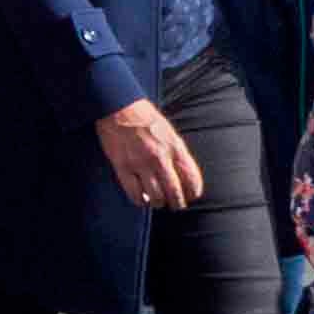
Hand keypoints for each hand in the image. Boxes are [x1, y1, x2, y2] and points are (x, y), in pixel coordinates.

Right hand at [99, 97, 203, 211]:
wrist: (118, 107)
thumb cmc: (145, 118)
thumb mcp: (169, 132)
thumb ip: (177, 152)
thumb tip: (181, 173)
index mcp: (175, 147)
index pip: (191, 177)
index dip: (194, 191)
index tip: (192, 195)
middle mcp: (160, 158)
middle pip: (174, 190)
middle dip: (177, 202)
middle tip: (176, 205)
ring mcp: (140, 163)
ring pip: (155, 195)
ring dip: (158, 202)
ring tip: (158, 202)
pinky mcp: (122, 166)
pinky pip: (133, 191)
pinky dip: (139, 200)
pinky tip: (141, 200)